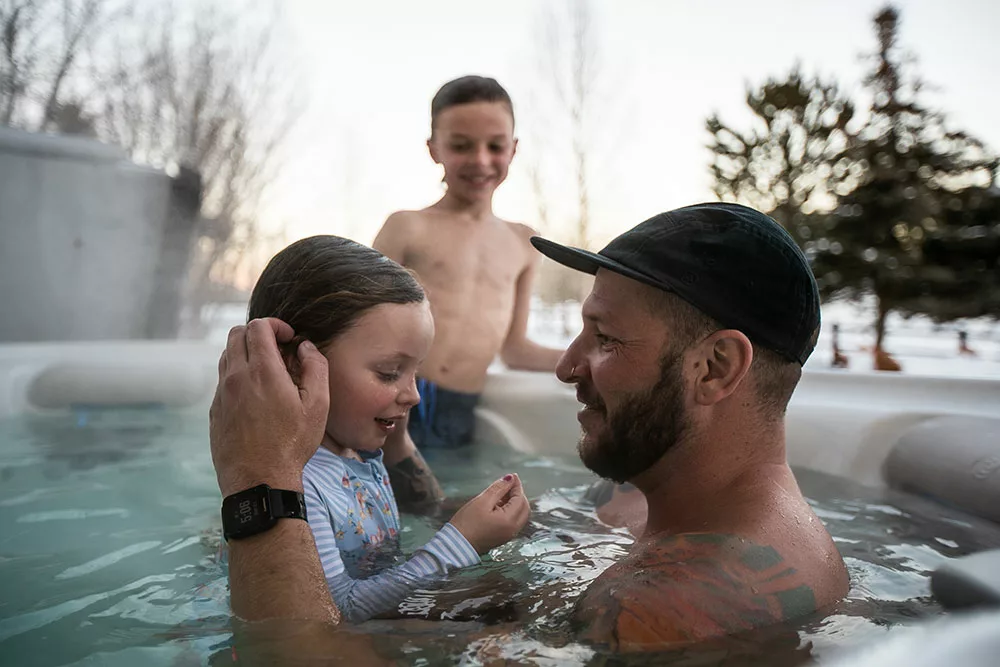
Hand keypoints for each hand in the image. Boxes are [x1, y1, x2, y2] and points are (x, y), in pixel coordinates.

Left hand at [209, 318, 329, 495]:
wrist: (259, 481)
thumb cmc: (292, 445)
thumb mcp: (318, 406)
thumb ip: (316, 368)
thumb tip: (306, 347)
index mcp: (262, 371)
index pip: (258, 327)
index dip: (275, 325)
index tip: (289, 338)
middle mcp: (236, 377)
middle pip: (236, 334)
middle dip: (258, 334)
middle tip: (278, 351)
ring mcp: (222, 393)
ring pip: (226, 355)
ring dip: (246, 353)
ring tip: (267, 372)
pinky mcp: (215, 410)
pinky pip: (223, 380)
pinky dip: (238, 375)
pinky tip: (256, 395)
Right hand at [448, 474, 529, 553]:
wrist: (456, 545)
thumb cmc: (467, 523)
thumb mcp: (482, 501)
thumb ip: (498, 488)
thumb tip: (510, 478)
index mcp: (510, 521)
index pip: (520, 499)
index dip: (516, 486)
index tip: (511, 476)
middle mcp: (513, 530)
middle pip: (524, 507)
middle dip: (518, 494)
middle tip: (507, 484)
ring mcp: (508, 535)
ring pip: (519, 514)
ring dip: (514, 502)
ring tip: (500, 493)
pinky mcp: (502, 537)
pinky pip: (513, 521)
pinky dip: (510, 511)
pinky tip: (498, 505)